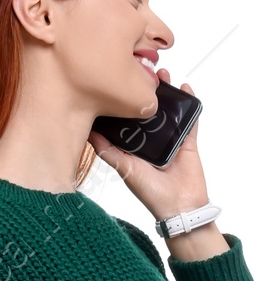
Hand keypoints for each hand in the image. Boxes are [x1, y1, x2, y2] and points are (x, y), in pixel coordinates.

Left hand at [90, 77, 211, 225]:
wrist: (180, 208)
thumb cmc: (151, 194)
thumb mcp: (125, 169)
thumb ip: (108, 151)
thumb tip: (88, 133)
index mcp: (135, 146)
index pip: (128, 118)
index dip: (124, 101)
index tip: (118, 81)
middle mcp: (152, 140)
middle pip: (149, 109)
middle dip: (146, 90)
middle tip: (142, 72)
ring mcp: (171, 139)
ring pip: (169, 109)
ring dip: (167, 91)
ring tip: (163, 75)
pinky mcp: (188, 141)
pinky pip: (190, 118)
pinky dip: (190, 102)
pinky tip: (185, 86)